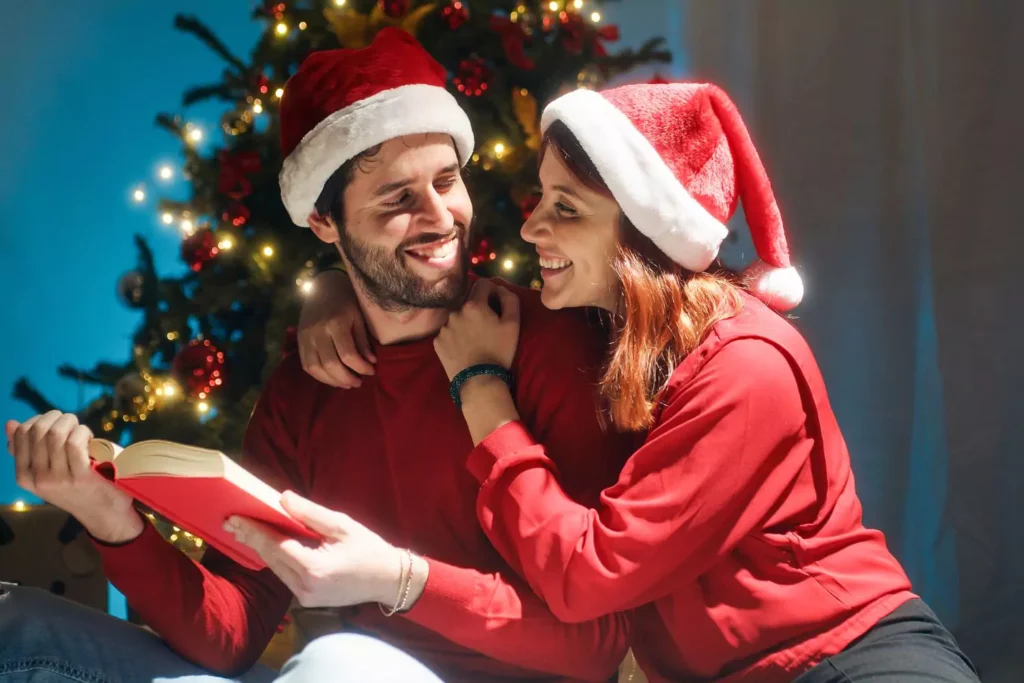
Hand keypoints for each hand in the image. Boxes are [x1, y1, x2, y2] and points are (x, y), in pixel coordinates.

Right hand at [6, 412, 142, 542]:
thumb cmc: (76, 488)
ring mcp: (59, 479)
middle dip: (55, 417)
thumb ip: (28, 451)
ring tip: (80, 429)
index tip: (54, 421)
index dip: (38, 419)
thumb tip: (10, 423)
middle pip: (38, 430)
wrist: (103, 514)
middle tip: (70, 422)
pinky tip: (89, 437)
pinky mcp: (81, 477)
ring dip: (70, 422)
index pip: (21, 435)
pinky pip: (74, 443)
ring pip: (55, 434)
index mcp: (25, 477)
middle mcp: (38, 479)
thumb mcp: (46, 473)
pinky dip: (82, 432)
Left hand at [224, 491, 426, 608]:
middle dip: (251, 538)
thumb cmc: (368, 549)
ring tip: (243, 531)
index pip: (275, 545)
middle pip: (270, 558)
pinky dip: (275, 559)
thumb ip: (310, 513)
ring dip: (261, 549)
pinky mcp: (307, 600)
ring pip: (275, 568)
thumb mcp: (342, 525)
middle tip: (230, 522)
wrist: (388, 580)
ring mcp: (304, 597)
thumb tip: (282, 498)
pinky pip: (285, 576)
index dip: (254, 529)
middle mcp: (304, 586)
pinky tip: (266, 546)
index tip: (235, 517)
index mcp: (313, 568)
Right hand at [298, 268, 376, 388]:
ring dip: (332, 381)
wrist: (323, 286)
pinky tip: (332, 378)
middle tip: (359, 382)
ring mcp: (305, 337)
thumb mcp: (359, 317)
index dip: (361, 368)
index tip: (371, 371)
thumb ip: (363, 341)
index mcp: (335, 323)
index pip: (348, 354)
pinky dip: (319, 376)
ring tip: (347, 383)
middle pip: (330, 364)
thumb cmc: (346, 301)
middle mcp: (317, 332)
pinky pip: (306, 365)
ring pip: (315, 368)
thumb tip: (370, 362)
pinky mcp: (300, 341)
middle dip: (347, 378)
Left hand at [434, 279, 520, 380]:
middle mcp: (455, 312)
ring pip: (457, 317)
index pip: (482, 283)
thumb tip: (499, 288)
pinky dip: (455, 336)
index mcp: (473, 305)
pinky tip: (464, 348)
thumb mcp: (513, 324)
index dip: (492, 291)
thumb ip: (509, 299)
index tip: (496, 303)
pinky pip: (448, 332)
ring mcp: (443, 327)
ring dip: (465, 322)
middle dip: (478, 309)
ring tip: (475, 340)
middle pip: (469, 302)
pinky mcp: (437, 341)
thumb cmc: (499, 351)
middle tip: (487, 327)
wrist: (479, 381)